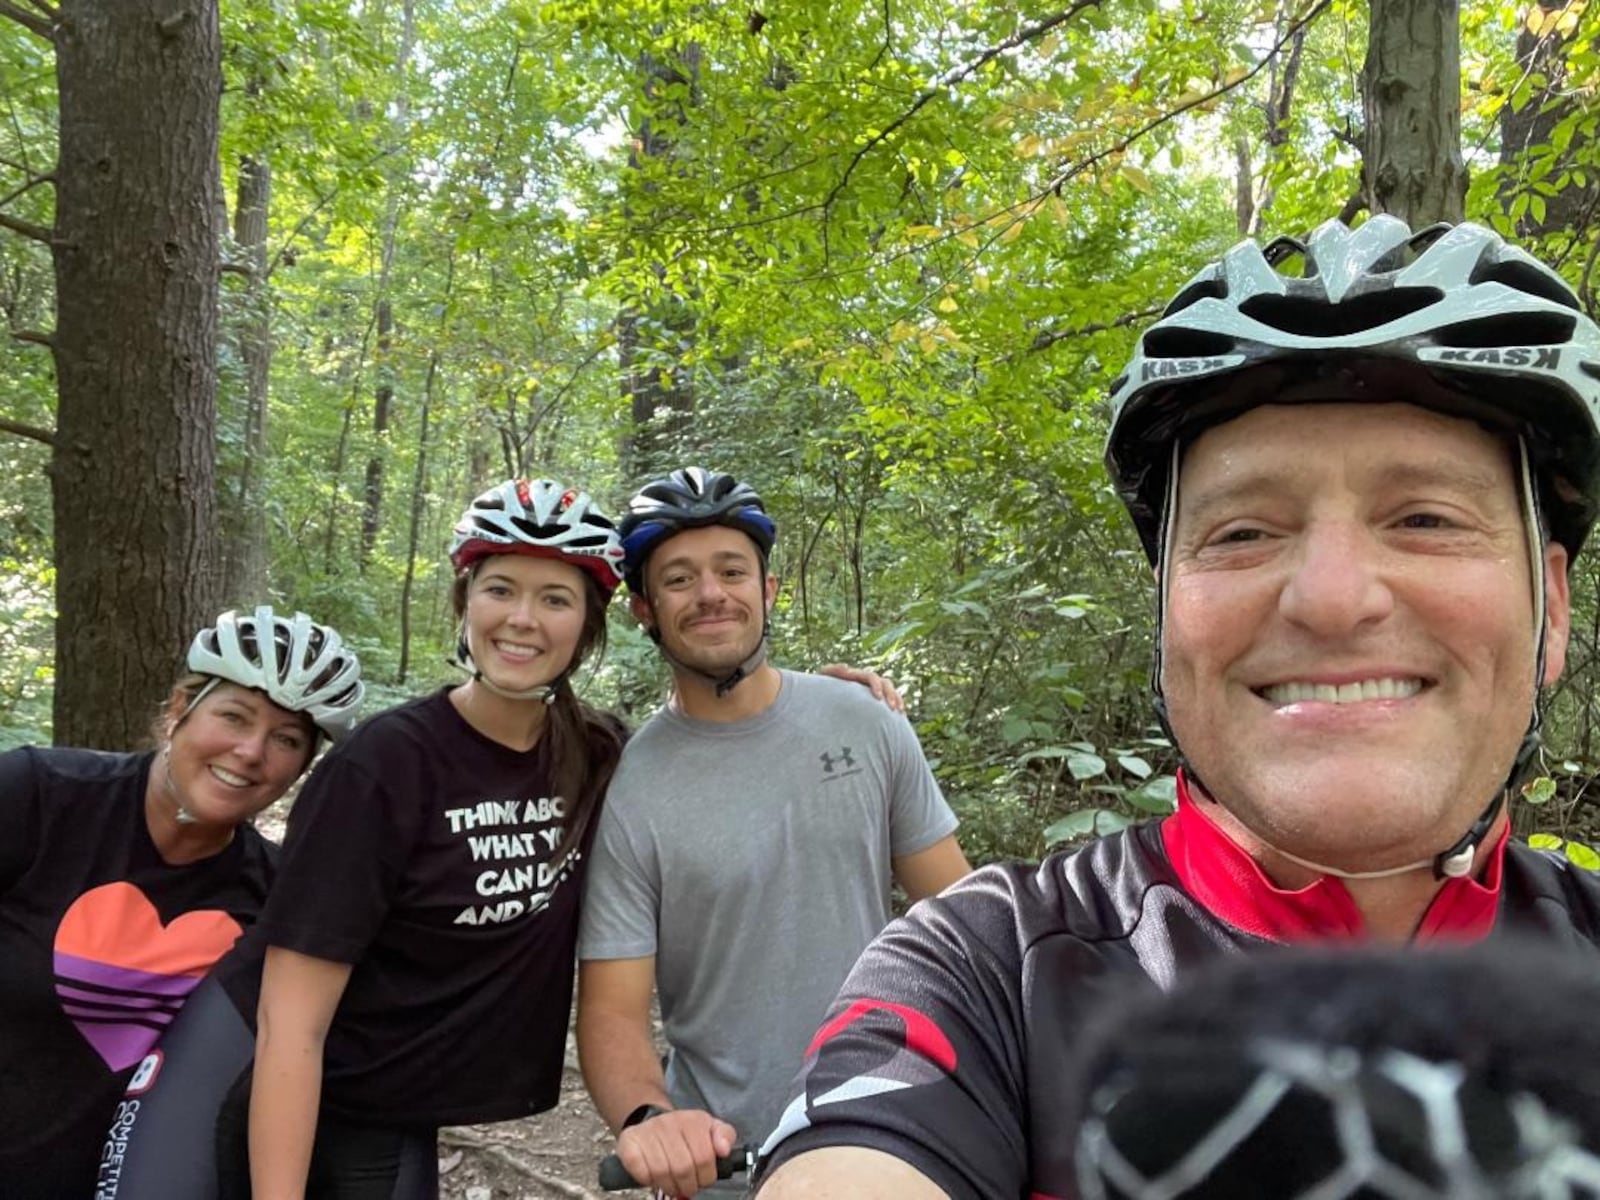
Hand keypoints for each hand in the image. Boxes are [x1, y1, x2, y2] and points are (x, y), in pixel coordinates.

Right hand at [615, 1108, 737, 1197]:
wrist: (651, 1122)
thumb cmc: (684, 1133)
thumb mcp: (709, 1129)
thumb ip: (725, 1136)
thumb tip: (724, 1150)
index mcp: (692, 1120)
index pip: (704, 1157)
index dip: (706, 1177)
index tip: (704, 1179)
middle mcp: (668, 1123)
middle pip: (683, 1168)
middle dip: (689, 1185)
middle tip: (688, 1187)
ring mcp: (647, 1132)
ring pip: (661, 1172)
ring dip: (669, 1186)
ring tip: (673, 1184)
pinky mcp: (628, 1143)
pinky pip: (640, 1171)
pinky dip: (648, 1180)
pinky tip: (653, 1177)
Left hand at [819, 664, 905, 712]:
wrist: (819, 699)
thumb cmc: (820, 689)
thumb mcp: (823, 678)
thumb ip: (833, 671)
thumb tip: (847, 667)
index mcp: (856, 675)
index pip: (872, 677)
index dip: (877, 686)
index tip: (878, 698)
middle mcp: (866, 682)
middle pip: (885, 683)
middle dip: (891, 694)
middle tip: (893, 708)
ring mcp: (871, 691)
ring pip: (890, 691)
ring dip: (897, 699)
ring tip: (900, 712)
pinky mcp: (873, 701)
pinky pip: (888, 701)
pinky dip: (896, 705)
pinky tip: (900, 716)